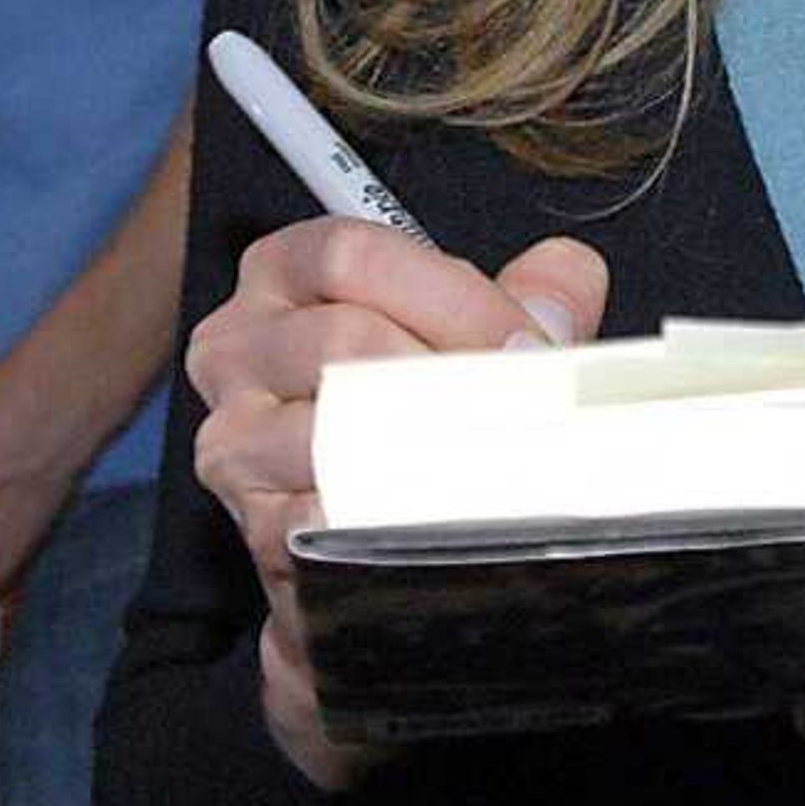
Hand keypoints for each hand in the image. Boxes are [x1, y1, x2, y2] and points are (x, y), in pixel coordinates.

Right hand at [188, 216, 609, 790]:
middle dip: (459, 377)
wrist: (348, 549)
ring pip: (340, 428)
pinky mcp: (255, 525)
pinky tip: (454, 518)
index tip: (526, 344)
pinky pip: (334, 512)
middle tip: (532, 414)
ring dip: (438, 450)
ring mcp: (236, 440)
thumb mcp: (457, 338)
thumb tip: (568, 272)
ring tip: (506, 463)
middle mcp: (237, 348)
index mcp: (281, 277)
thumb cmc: (400, 420)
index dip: (454, 296)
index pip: (352, 256)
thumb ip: (519, 297)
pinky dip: (404, 516)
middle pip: (346, 337)